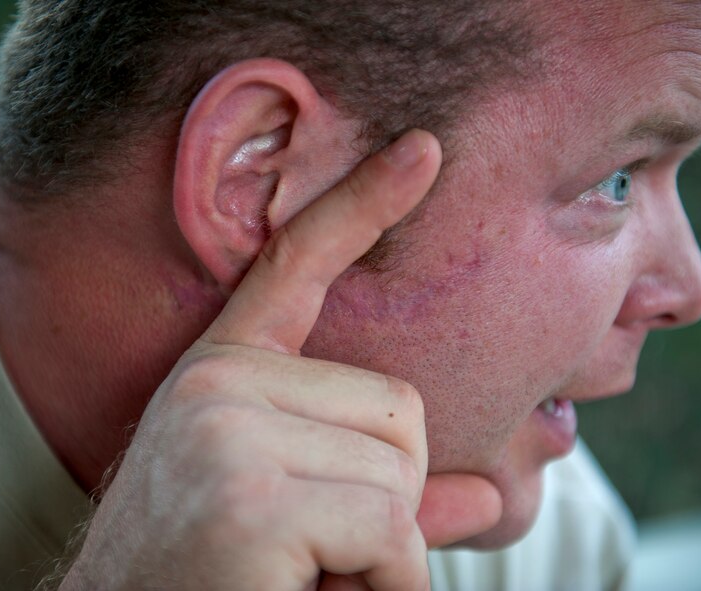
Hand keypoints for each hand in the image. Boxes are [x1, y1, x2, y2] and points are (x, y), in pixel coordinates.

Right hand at [61, 130, 501, 590]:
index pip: (295, 270)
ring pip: (398, 476)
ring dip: (381, 555)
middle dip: (387, 501)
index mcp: (221, 374)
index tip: (421, 151)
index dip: (359, 205)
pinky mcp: (248, 501)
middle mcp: (215, 384)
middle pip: (398, 410)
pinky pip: (389, 532)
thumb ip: (385, 496)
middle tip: (317, 555)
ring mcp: (225, 432)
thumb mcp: (291, 515)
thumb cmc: (213, 575)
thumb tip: (487, 495)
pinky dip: (383, 586)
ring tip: (305, 578)